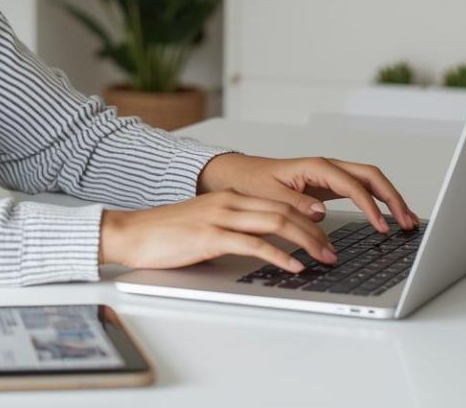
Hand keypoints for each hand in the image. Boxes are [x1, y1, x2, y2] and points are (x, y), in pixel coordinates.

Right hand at [98, 191, 339, 273]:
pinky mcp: (211, 237)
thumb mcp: (205, 225)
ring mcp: (221, 218)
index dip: (308, 219)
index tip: (325, 235)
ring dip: (306, 242)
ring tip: (323, 258)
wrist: (131, 232)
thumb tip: (260, 247)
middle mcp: (229, 203)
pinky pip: (254, 244)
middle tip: (333, 251)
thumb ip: (232, 230)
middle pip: (285, 211)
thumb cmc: (164, 233)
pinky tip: (293, 266)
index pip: (280, 204)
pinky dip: (279, 256)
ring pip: (276, 223)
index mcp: (230, 199)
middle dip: (316, 232)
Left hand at [196, 153, 417, 232]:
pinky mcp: (328, 187)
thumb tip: (320, 212)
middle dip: (393, 198)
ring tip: (407, 222)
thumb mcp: (269, 195)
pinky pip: (360, 190)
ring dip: (390, 199)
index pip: (353, 184)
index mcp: (315, 166)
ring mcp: (329, 176)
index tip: (380, 226)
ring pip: (369, 182)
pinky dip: (377, 202)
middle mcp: (327, 168)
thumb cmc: (250, 182)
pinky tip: (386, 217)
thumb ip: (294, 204)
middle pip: (371, 177)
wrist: (237, 175)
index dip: (370, 206)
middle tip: (407, 222)